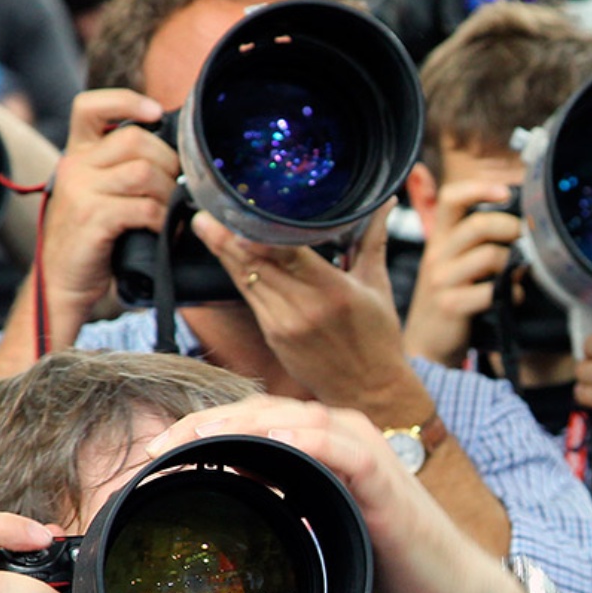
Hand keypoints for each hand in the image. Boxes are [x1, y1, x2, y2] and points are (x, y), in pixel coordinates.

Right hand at [34, 89, 174, 336]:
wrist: (62, 282)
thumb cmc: (93, 239)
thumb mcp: (100, 194)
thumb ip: (121, 169)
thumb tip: (175, 154)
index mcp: (76, 154)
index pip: (90, 106)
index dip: (126, 101)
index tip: (155, 112)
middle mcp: (73, 165)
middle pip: (135, 140)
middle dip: (168, 162)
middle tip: (176, 188)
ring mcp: (80, 191)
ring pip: (145, 172)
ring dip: (169, 194)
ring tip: (170, 213)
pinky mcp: (92, 218)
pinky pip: (144, 207)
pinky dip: (163, 220)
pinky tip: (163, 231)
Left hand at [145, 397, 531, 592]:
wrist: (449, 587)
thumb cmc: (387, 556)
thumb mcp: (319, 521)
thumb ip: (282, 497)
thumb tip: (226, 489)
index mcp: (325, 442)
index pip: (253, 418)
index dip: (202, 428)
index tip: (156, 452)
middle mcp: (345, 435)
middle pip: (265, 410)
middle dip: (208, 423)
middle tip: (159, 446)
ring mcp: (368, 452)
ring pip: (296, 419)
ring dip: (242, 424)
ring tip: (197, 438)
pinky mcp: (385, 478)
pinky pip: (341, 448)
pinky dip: (305, 441)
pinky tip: (272, 444)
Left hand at [193, 204, 422, 412]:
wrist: (369, 391)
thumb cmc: (378, 339)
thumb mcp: (378, 286)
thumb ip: (372, 240)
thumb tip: (384, 202)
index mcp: (334, 291)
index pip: (288, 253)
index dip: (259, 234)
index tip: (239, 211)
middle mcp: (305, 308)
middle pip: (256, 265)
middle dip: (227, 237)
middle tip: (207, 210)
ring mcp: (284, 325)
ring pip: (245, 280)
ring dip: (224, 252)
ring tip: (207, 225)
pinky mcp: (273, 336)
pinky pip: (251, 297)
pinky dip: (239, 274)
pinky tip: (228, 256)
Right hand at [403, 179, 519, 366]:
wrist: (428, 345)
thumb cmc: (452, 300)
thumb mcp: (455, 265)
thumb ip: (480, 244)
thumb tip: (523, 230)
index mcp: (439, 239)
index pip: (451, 198)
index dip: (478, 188)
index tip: (505, 192)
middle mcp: (437, 255)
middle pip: (478, 225)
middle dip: (511, 229)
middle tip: (525, 241)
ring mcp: (442, 281)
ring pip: (489, 256)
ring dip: (514, 265)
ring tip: (518, 276)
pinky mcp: (451, 305)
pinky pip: (491, 290)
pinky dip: (512, 293)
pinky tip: (513, 298)